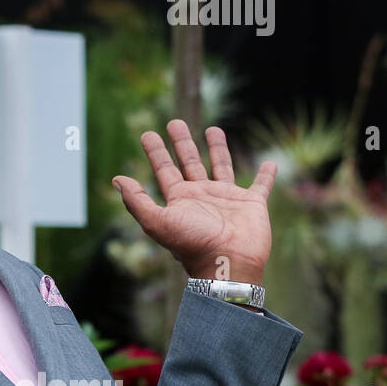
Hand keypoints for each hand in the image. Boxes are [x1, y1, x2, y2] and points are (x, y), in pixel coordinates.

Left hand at [112, 120, 275, 285]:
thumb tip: (116, 179)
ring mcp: (227, 198)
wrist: (227, 263)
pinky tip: (270, 163)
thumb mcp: (157, 222)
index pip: (164, 169)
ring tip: (212, 128)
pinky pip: (261, 185)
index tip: (147, 133)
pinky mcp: (252, 203)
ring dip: (217, 148)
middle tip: (175, 122)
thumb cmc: (191, 243)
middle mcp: (201, 195)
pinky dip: (266, 175)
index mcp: (179, 199)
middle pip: (189, 162)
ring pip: (221, 166)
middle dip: (182, 142)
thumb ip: (136, 200)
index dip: (155, 152)